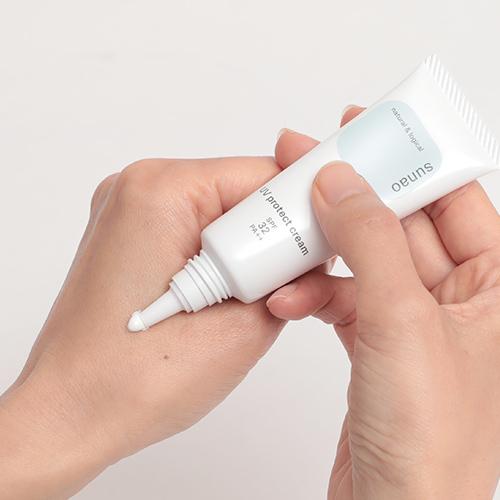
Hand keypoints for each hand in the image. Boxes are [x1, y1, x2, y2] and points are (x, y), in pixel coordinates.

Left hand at [0, 156, 294, 498]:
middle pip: (244, 192)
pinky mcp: (134, 234)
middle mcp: (140, 187)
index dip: (305, 213)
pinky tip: (221, 297)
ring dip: (251, 254)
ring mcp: (132, 210)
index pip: (265, 175)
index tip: (325, 250)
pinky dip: (225, 258)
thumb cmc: (131, 384)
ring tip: (244, 302)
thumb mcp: (244, 326)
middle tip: (285, 287)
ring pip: (226, 213)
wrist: (69, 415)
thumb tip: (315, 247)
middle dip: (276, 239)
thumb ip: (292, 275)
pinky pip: (200, 229)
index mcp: (160, 191)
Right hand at [267, 108, 499, 498]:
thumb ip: (370, 242)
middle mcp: (460, 299)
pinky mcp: (377, 341)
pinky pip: (343, 295)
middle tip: (306, 166)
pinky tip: (290, 296)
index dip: (406, 159)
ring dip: (321, 255)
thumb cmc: (427, 441)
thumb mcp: (402, 322)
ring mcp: (414, 320)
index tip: (364, 130)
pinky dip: (314, 292)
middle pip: (398, 223)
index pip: (451, 197)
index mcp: (497, 286)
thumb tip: (340, 182)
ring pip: (363, 259)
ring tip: (284, 247)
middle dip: (348, 200)